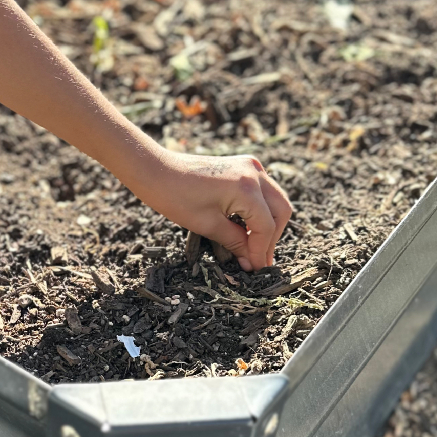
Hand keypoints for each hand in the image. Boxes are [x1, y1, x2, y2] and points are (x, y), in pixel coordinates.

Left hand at [120, 146, 292, 271]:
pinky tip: (247, 228)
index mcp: (247, 187)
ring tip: (253, 248)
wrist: (154, 170)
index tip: (256, 270)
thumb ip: (235, 242)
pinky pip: (262, 191)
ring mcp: (250, 166)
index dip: (261, 251)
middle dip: (271, 238)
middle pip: (281, 211)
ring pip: (275, 200)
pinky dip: (260, 210)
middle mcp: (254, 172)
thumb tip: (252, 261)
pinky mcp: (243, 166)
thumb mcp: (207, 225)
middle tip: (258, 260)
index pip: (266, 226)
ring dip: (268, 224)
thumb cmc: (174, 197)